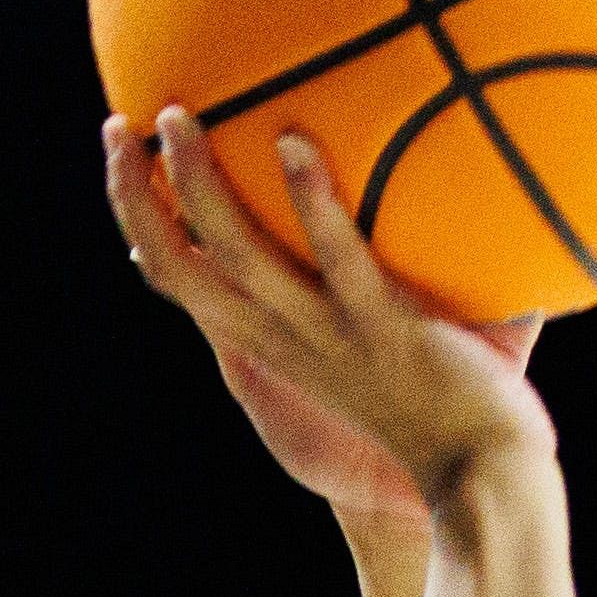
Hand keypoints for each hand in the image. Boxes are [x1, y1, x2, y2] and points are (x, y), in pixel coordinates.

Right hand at [105, 109, 554, 509]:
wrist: (476, 478)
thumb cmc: (434, 409)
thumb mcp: (363, 350)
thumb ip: (348, 286)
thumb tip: (384, 195)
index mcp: (265, 339)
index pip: (176, 276)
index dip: (135, 218)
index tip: (121, 155)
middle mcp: (279, 336)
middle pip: (175, 264)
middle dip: (132, 195)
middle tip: (119, 128)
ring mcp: (325, 332)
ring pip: (234, 253)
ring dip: (196, 182)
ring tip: (180, 118)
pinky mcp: (381, 329)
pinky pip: (336, 257)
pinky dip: (308, 201)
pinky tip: (293, 143)